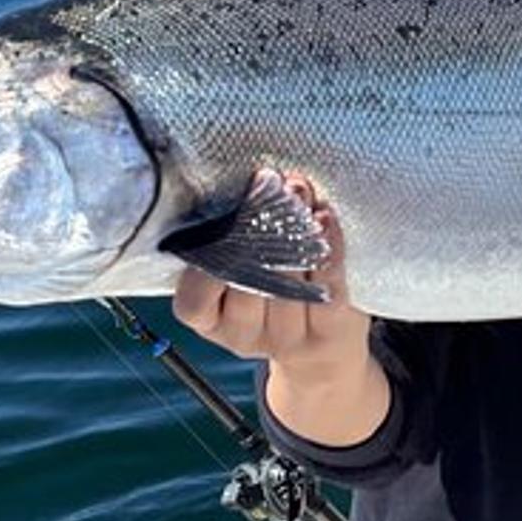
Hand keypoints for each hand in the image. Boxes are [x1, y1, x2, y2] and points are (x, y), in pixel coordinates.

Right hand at [171, 171, 370, 375]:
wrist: (321, 334)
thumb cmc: (270, 277)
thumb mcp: (239, 258)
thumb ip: (233, 228)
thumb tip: (249, 181)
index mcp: (210, 317)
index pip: (193, 302)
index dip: (205, 265)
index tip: (225, 219)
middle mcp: (243, 334)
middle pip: (247, 285)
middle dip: (261, 227)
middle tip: (274, 185)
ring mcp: (284, 339)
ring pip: (288, 286)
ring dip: (296, 230)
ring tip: (300, 191)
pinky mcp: (325, 334)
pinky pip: (327, 290)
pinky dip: (328, 248)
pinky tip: (325, 219)